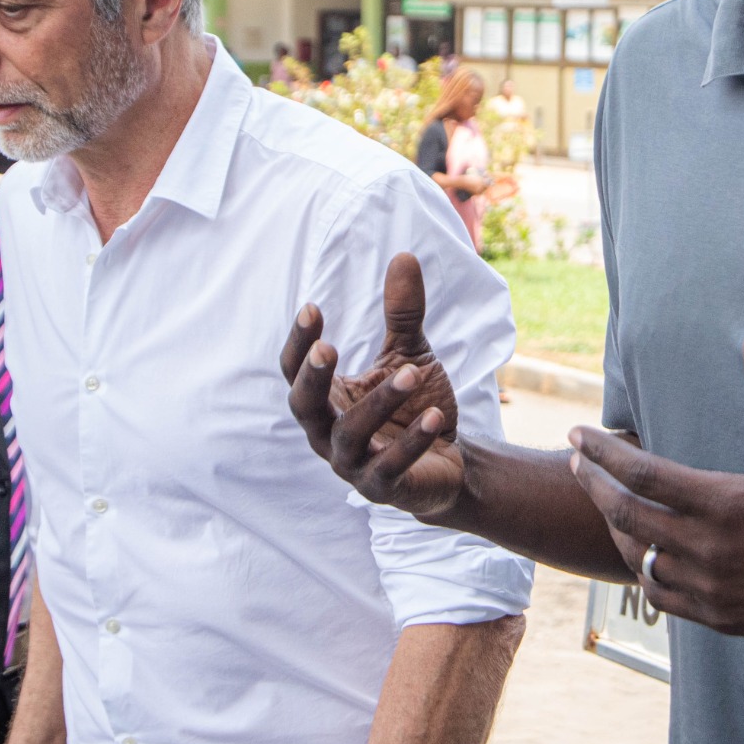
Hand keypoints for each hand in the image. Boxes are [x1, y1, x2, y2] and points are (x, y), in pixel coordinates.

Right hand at [283, 253, 467, 520]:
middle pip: (303, 407)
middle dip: (312, 378)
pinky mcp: (384, 488)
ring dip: (380, 403)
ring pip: (350, 435)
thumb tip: (404, 255)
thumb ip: (402, 313)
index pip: (296, 370)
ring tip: (412, 374)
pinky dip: (413, 441)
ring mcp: (353, 465)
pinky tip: (437, 416)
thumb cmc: (414, 407)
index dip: (299, 342)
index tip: (312, 308)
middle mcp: (328, 433)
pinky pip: (392, 466)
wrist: (447, 465)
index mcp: (327, 399)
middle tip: (328, 347)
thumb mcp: (410, 355)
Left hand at [568, 336, 743, 656]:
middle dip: (593, 485)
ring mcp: (712, 589)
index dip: (602, 452)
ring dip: (615, 527)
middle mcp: (710, 550)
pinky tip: (645, 552)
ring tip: (607, 500)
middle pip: (625, 516)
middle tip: (579, 461)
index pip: (642, 473)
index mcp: (729, 504)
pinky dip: (644, 569)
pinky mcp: (721, 618)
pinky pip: (662, 595)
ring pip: (637, 558)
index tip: (579, 435)